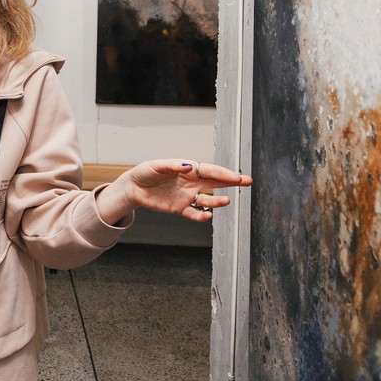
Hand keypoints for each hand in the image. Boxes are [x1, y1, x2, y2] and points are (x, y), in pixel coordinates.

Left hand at [96, 160, 252, 224]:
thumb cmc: (145, 173)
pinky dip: (201, 215)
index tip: (236, 176)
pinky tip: (207, 216)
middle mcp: (191, 182)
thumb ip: (172, 166)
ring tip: (226, 201)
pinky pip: (194, 213)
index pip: (209, 170)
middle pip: (215, 182)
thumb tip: (188, 165)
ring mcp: (187, 196)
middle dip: (231, 181)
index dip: (223, 173)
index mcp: (187, 169)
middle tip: (247, 181)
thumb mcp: (156, 166)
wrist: (133, 188)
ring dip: (217, 200)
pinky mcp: (180, 208)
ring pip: (207, 198)